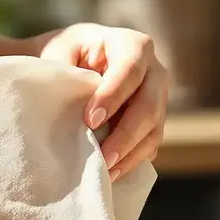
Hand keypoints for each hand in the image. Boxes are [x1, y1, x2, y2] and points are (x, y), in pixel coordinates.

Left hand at [37, 23, 169, 181]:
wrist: (76, 60)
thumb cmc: (66, 53)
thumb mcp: (61, 52)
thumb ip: (66, 74)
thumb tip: (69, 106)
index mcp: (132, 44)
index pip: (129, 70)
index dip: (112, 96)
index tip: (90, 120)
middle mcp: (155, 71)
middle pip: (148, 105)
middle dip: (125, 134)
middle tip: (101, 157)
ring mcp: (159, 98)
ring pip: (154, 130)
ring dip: (130, 154)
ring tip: (105, 172)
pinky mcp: (155, 121)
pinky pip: (150, 144)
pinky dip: (132, 161)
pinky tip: (111, 174)